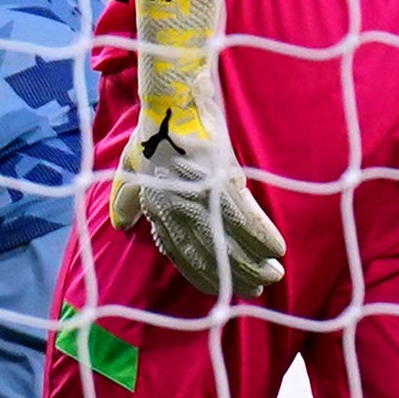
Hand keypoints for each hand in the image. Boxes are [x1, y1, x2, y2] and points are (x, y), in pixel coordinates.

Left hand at [112, 115, 289, 301]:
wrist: (171, 107)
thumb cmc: (153, 135)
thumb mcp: (130, 169)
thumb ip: (127, 199)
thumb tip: (120, 224)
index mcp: (159, 212)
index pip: (182, 255)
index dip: (204, 276)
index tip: (223, 289)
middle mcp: (177, 213)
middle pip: (210, 256)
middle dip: (235, 277)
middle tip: (258, 288)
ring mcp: (200, 200)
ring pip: (229, 244)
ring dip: (253, 263)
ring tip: (273, 274)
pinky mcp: (223, 184)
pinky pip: (246, 220)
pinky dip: (263, 237)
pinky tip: (278, 248)